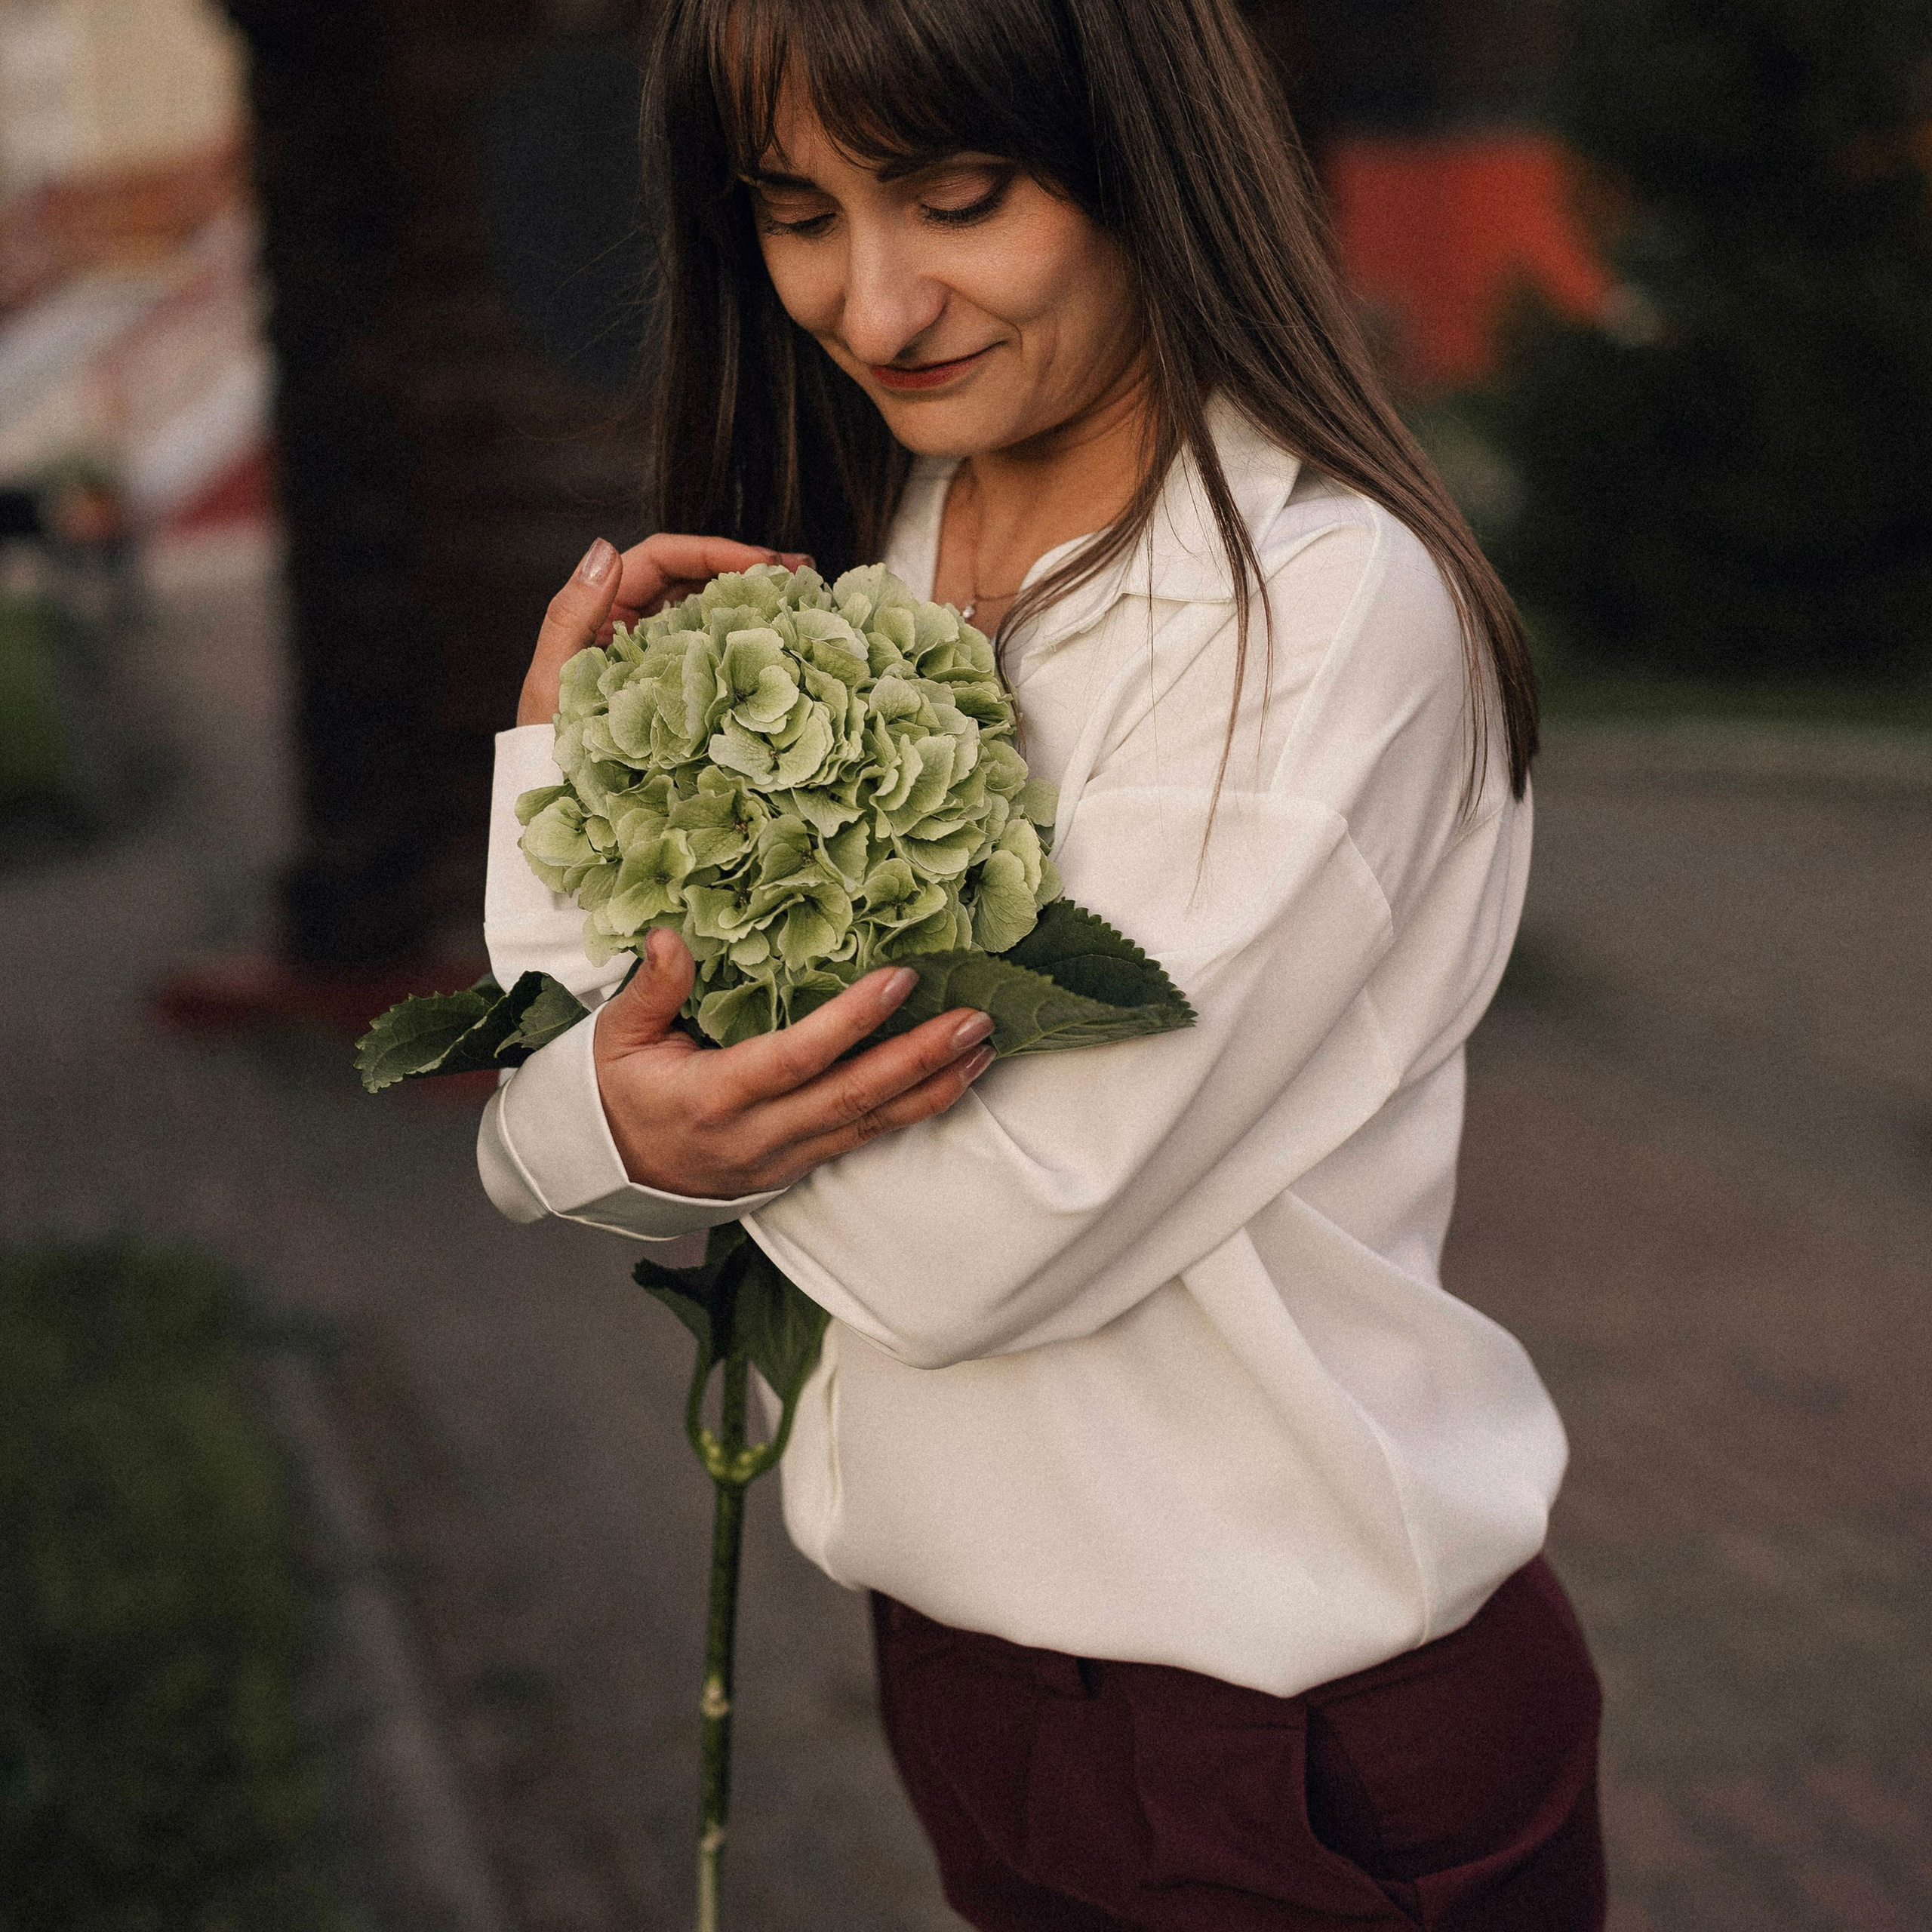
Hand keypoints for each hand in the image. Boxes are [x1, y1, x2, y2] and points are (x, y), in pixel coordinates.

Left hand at [518, 533, 812, 726]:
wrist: (561, 796)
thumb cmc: (548, 745)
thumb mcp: (553, 678)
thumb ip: (571, 614)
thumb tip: (604, 551)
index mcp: (604, 611)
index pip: (664, 560)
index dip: (713, 552)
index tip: (762, 563)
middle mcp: (635, 627)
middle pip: (695, 579)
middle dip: (747, 570)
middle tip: (798, 573)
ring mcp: (661, 657)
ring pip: (710, 613)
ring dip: (753, 603)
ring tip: (799, 601)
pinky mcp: (680, 689)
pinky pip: (715, 655)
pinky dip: (747, 644)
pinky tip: (779, 645)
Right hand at [594, 929, 996, 1197]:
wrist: (610, 1173)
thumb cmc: (616, 1093)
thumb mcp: (616, 1036)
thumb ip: (652, 989)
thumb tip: (672, 936)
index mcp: (713, 1096)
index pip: (796, 1057)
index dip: (850, 1021)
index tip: (900, 979)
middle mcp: (758, 1134)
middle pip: (852, 1097)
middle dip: (920, 1059)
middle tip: (975, 1021)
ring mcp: (784, 1158)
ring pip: (870, 1126)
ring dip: (934, 1089)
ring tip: (984, 1050)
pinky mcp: (800, 1167)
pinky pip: (865, 1140)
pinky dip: (915, 1111)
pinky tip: (954, 1082)